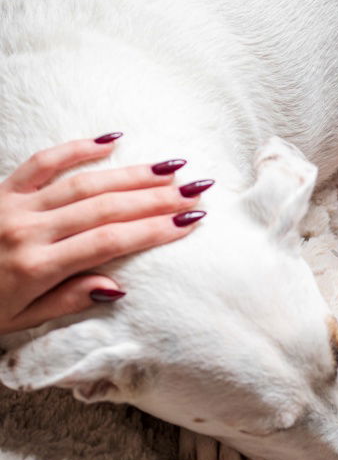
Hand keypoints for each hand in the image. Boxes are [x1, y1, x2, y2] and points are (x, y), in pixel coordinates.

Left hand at [0, 133, 210, 333]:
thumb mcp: (19, 319)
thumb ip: (68, 300)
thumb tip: (117, 287)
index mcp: (35, 265)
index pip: (108, 242)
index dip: (154, 230)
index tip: (190, 222)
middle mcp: (27, 229)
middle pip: (104, 207)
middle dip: (156, 198)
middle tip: (196, 189)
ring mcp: (13, 204)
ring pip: (83, 182)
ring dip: (132, 173)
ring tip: (171, 168)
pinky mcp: (2, 188)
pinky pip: (43, 161)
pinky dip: (77, 148)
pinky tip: (112, 140)